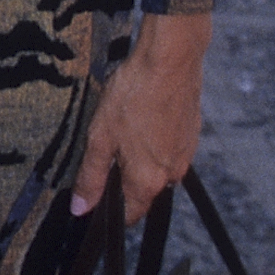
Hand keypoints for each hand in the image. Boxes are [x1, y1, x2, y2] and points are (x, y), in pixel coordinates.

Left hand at [71, 10, 209, 222]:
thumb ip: (91, 177)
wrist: (171, 60)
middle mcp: (173, 173)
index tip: (98, 194)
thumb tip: (81, 209)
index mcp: (149, 181)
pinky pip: (170, 146)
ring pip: (158, 166)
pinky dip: (157, 138)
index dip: (112, 209)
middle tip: (108, 145)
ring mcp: (187, 152)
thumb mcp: (101, 138)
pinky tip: (145, 115)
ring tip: (127, 125)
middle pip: (145, 189)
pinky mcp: (193, 132)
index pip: (131, 214)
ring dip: (142, 155)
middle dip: (125, 177)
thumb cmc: (134, 96)